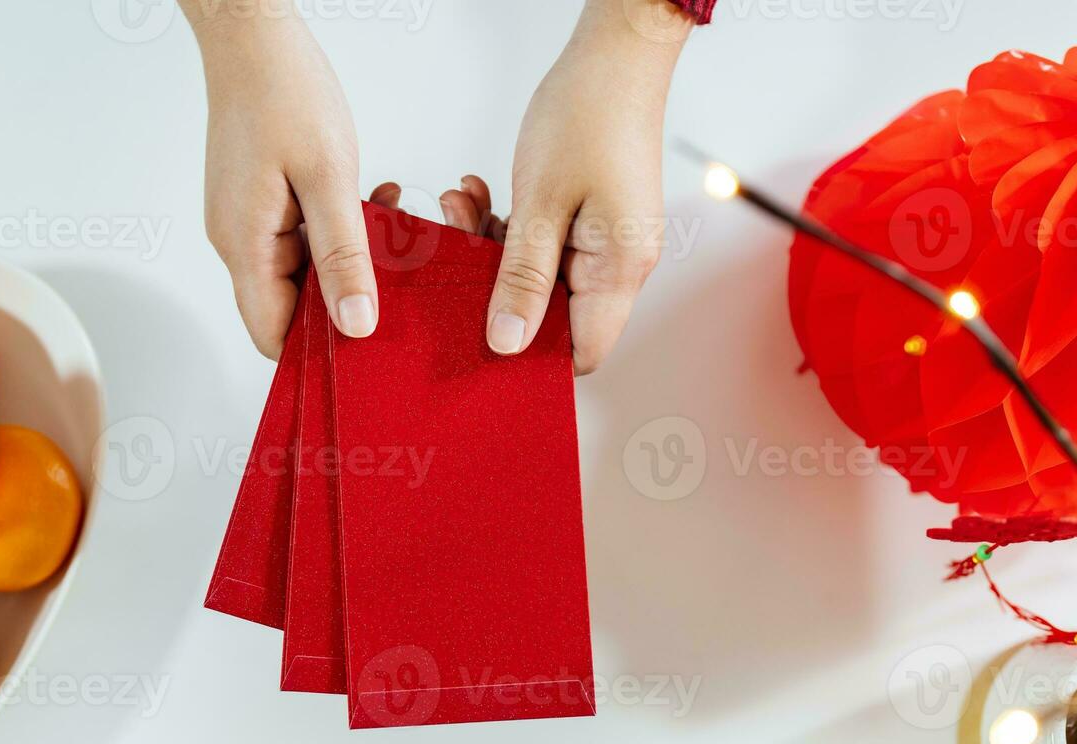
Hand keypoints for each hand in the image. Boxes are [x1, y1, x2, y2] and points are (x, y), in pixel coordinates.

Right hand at [182, 4, 378, 358]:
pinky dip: (338, 232)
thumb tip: (356, 323)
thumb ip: (344, 256)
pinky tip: (369, 206)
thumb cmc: (284, 92)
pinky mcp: (260, 204)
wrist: (253, 38)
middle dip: (343, 299)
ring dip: (347, 260)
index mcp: (244, 245)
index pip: (273, 336)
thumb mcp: (328, 178)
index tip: (368, 344)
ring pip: (302, 272)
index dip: (318, 352)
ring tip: (388, 226)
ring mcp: (247, 222)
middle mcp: (237, 241)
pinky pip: (301, 240)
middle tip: (394, 276)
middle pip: (289, 309)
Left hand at [484, 0, 690, 373]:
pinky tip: (481, 196)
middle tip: (456, 242)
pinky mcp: (591, 220)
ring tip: (462, 206)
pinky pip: (543, 244)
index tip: (479, 332)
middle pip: (553, 315)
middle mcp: (621, 265)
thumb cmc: (588, 116)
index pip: (580, 352)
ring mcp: (607, 242)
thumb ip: (522, 279)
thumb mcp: (542, 202)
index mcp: (619, 270)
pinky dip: (509, 227)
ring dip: (493, 248)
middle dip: (497, 287)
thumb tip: (506, 345)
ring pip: (539, 276)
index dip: (531, 355)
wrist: (617, 54)